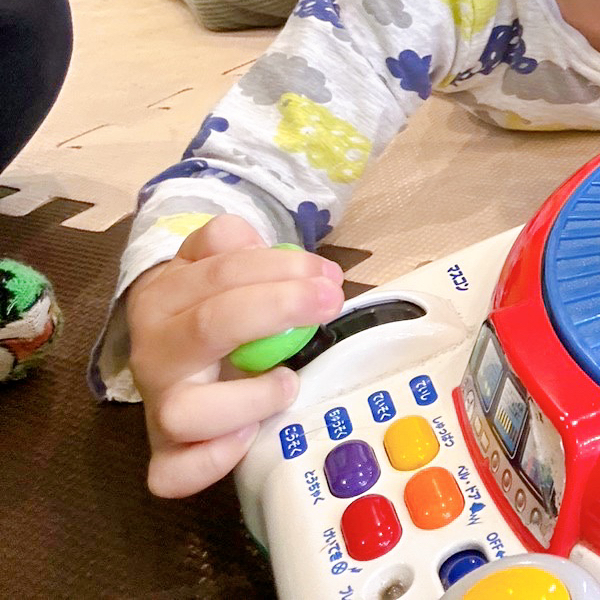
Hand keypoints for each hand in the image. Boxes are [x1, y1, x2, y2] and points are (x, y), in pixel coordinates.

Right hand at [126, 214, 343, 497]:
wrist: (169, 358)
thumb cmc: (206, 307)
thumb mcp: (213, 263)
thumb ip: (233, 245)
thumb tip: (254, 243)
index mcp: (165, 298)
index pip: (221, 274)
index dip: (280, 270)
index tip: (326, 275)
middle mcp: (155, 353)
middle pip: (211, 326)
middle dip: (279, 308)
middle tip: (327, 302)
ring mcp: (158, 408)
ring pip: (186, 412)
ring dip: (249, 397)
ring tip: (287, 381)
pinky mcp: (166, 455)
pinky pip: (172, 473)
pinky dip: (212, 461)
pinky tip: (249, 436)